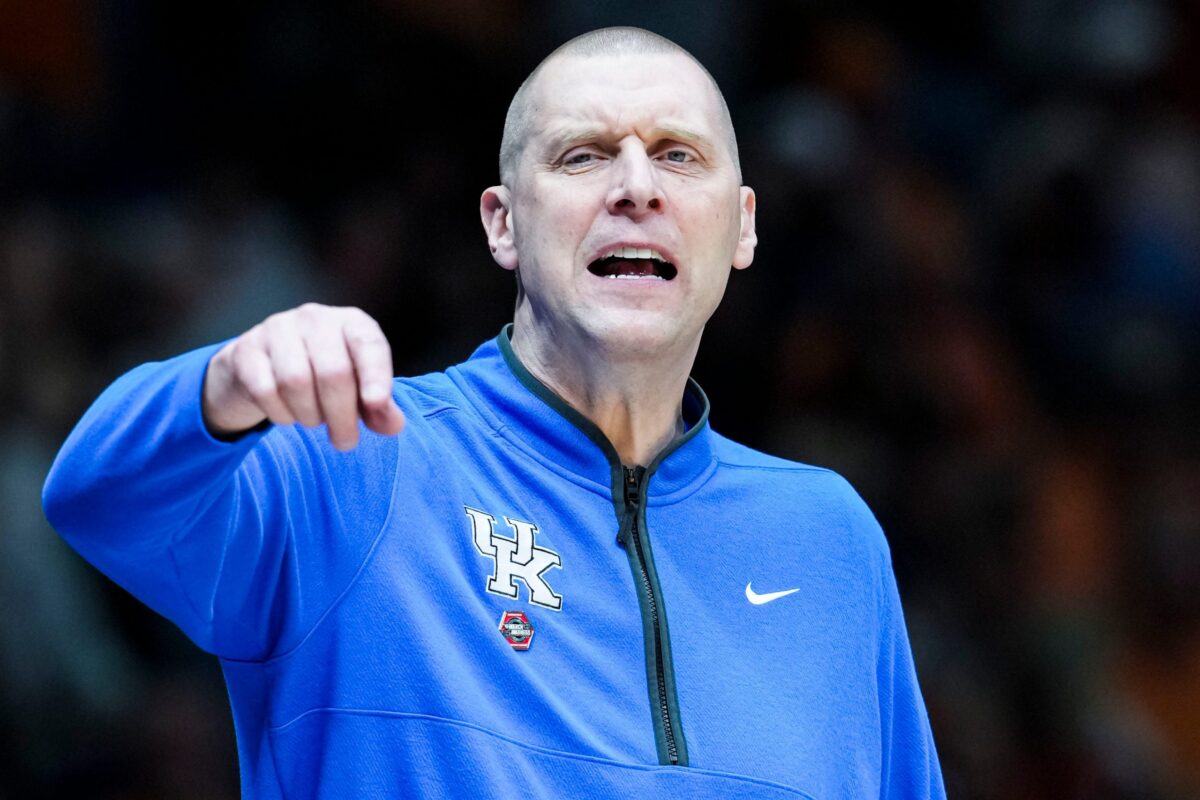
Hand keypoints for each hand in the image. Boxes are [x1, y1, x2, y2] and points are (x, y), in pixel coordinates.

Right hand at [202, 304, 404, 449]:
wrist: (262, 367)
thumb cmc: (323, 377)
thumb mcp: (358, 388)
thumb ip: (379, 408)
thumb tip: (393, 426)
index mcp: (352, 322)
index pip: (369, 344)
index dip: (376, 376)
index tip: (376, 405)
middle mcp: (315, 317)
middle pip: (333, 372)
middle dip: (342, 416)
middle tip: (345, 442)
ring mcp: (277, 328)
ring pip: (296, 382)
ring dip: (309, 415)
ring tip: (314, 421)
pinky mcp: (246, 349)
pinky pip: (265, 390)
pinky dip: (281, 414)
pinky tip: (288, 415)